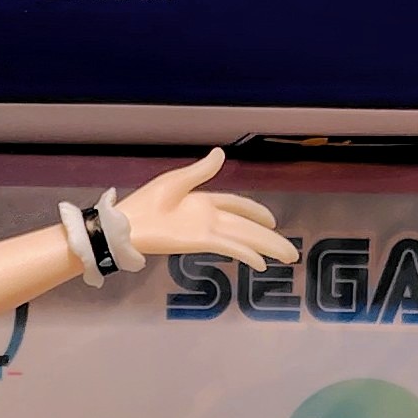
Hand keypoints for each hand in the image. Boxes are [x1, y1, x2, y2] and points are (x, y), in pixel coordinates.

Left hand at [115, 149, 299, 270]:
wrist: (126, 224)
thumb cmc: (146, 203)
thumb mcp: (176, 180)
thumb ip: (201, 171)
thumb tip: (221, 153)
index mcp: (204, 202)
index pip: (237, 206)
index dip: (255, 212)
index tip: (272, 220)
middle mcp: (210, 219)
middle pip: (248, 228)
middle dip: (270, 238)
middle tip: (291, 252)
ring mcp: (206, 232)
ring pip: (244, 239)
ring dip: (266, 248)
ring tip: (287, 258)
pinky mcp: (200, 242)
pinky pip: (228, 248)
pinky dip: (245, 254)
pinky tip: (259, 264)